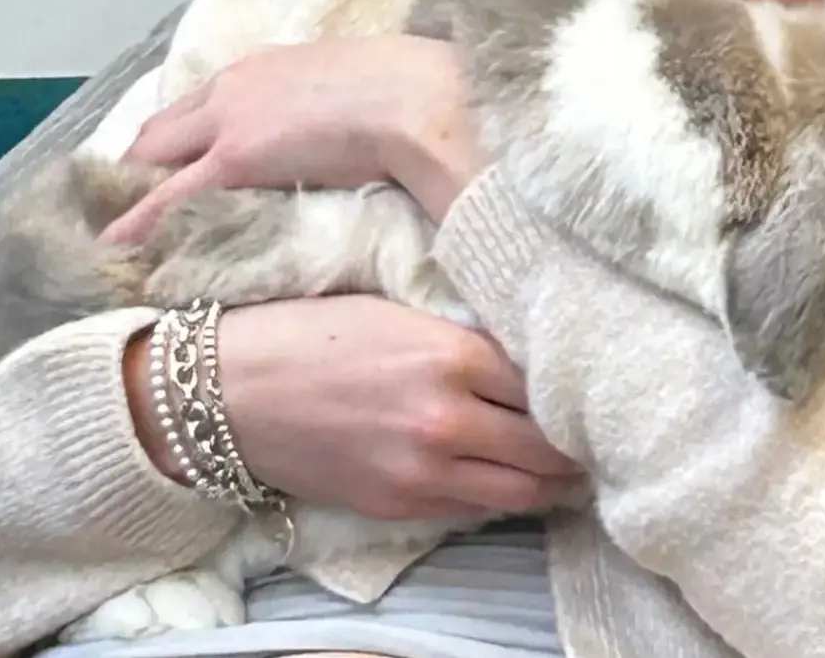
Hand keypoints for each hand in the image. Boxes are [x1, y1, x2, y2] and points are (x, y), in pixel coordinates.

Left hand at [103, 35, 482, 242]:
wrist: (411, 97)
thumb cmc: (404, 91)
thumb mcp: (352, 88)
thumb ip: (328, 106)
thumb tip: (338, 131)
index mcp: (265, 67)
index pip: (204, 101)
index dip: (183, 132)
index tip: (177, 157)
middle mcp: (233, 87)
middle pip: (167, 127)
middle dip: (146, 161)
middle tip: (131, 197)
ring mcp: (229, 121)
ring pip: (159, 156)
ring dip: (137, 187)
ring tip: (117, 222)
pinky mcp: (233, 159)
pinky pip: (170, 195)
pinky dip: (138, 218)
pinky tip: (116, 242)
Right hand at [126, 294, 583, 517]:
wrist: (229, 392)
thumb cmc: (310, 333)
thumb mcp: (397, 312)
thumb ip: (464, 340)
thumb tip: (524, 360)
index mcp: (452, 356)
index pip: (546, 385)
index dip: (574, 390)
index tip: (592, 388)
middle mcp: (448, 421)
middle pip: (547, 447)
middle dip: (576, 445)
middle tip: (596, 435)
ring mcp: (423, 472)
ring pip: (522, 492)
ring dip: (551, 482)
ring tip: (569, 468)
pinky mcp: (399, 506)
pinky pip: (474, 511)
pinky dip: (501, 499)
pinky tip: (513, 483)